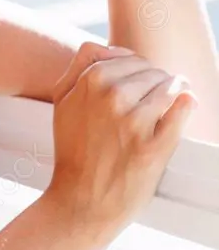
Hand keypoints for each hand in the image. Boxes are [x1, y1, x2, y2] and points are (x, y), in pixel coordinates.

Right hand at [46, 42, 197, 235]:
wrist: (81, 200)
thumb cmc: (73, 151)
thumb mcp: (62, 100)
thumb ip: (81, 65)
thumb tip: (112, 48)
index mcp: (91, 81)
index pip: (128, 57)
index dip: (137, 68)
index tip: (142, 79)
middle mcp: (113, 96)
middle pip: (150, 70)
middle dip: (156, 78)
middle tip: (157, 91)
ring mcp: (135, 122)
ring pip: (168, 86)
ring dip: (174, 88)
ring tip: (174, 96)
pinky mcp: (155, 147)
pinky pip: (182, 110)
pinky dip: (187, 104)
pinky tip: (186, 103)